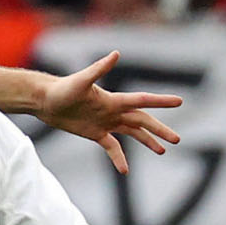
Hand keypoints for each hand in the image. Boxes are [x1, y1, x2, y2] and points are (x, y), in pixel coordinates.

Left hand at [39, 51, 182, 174]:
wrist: (46, 101)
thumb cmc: (63, 89)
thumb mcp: (82, 80)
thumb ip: (100, 68)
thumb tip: (116, 53)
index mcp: (114, 99)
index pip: (142, 101)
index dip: (161, 101)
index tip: (179, 101)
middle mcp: (114, 110)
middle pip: (142, 121)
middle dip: (160, 129)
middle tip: (177, 139)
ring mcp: (106, 122)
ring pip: (133, 133)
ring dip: (148, 141)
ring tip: (163, 151)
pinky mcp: (95, 133)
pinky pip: (112, 147)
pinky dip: (119, 158)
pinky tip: (125, 171)